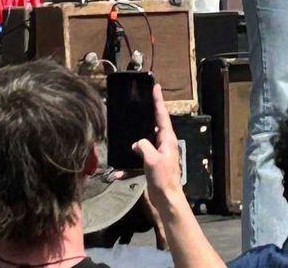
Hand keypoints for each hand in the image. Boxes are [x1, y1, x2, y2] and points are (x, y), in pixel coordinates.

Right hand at [134, 83, 184, 215]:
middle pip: (156, 124)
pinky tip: (119, 168)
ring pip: (147, 140)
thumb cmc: (163, 178)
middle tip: (142, 101)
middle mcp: (165, 143)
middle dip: (149, 113)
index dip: (158, 101)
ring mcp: (159, 153)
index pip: (162, 116)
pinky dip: (131, 159)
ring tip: (129, 127)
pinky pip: (140, 156)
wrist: (167, 199)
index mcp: (168, 139)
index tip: (156, 87)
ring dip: (137, 137)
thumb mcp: (153, 160)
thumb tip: (137, 142)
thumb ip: (144, 147)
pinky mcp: (153, 163)